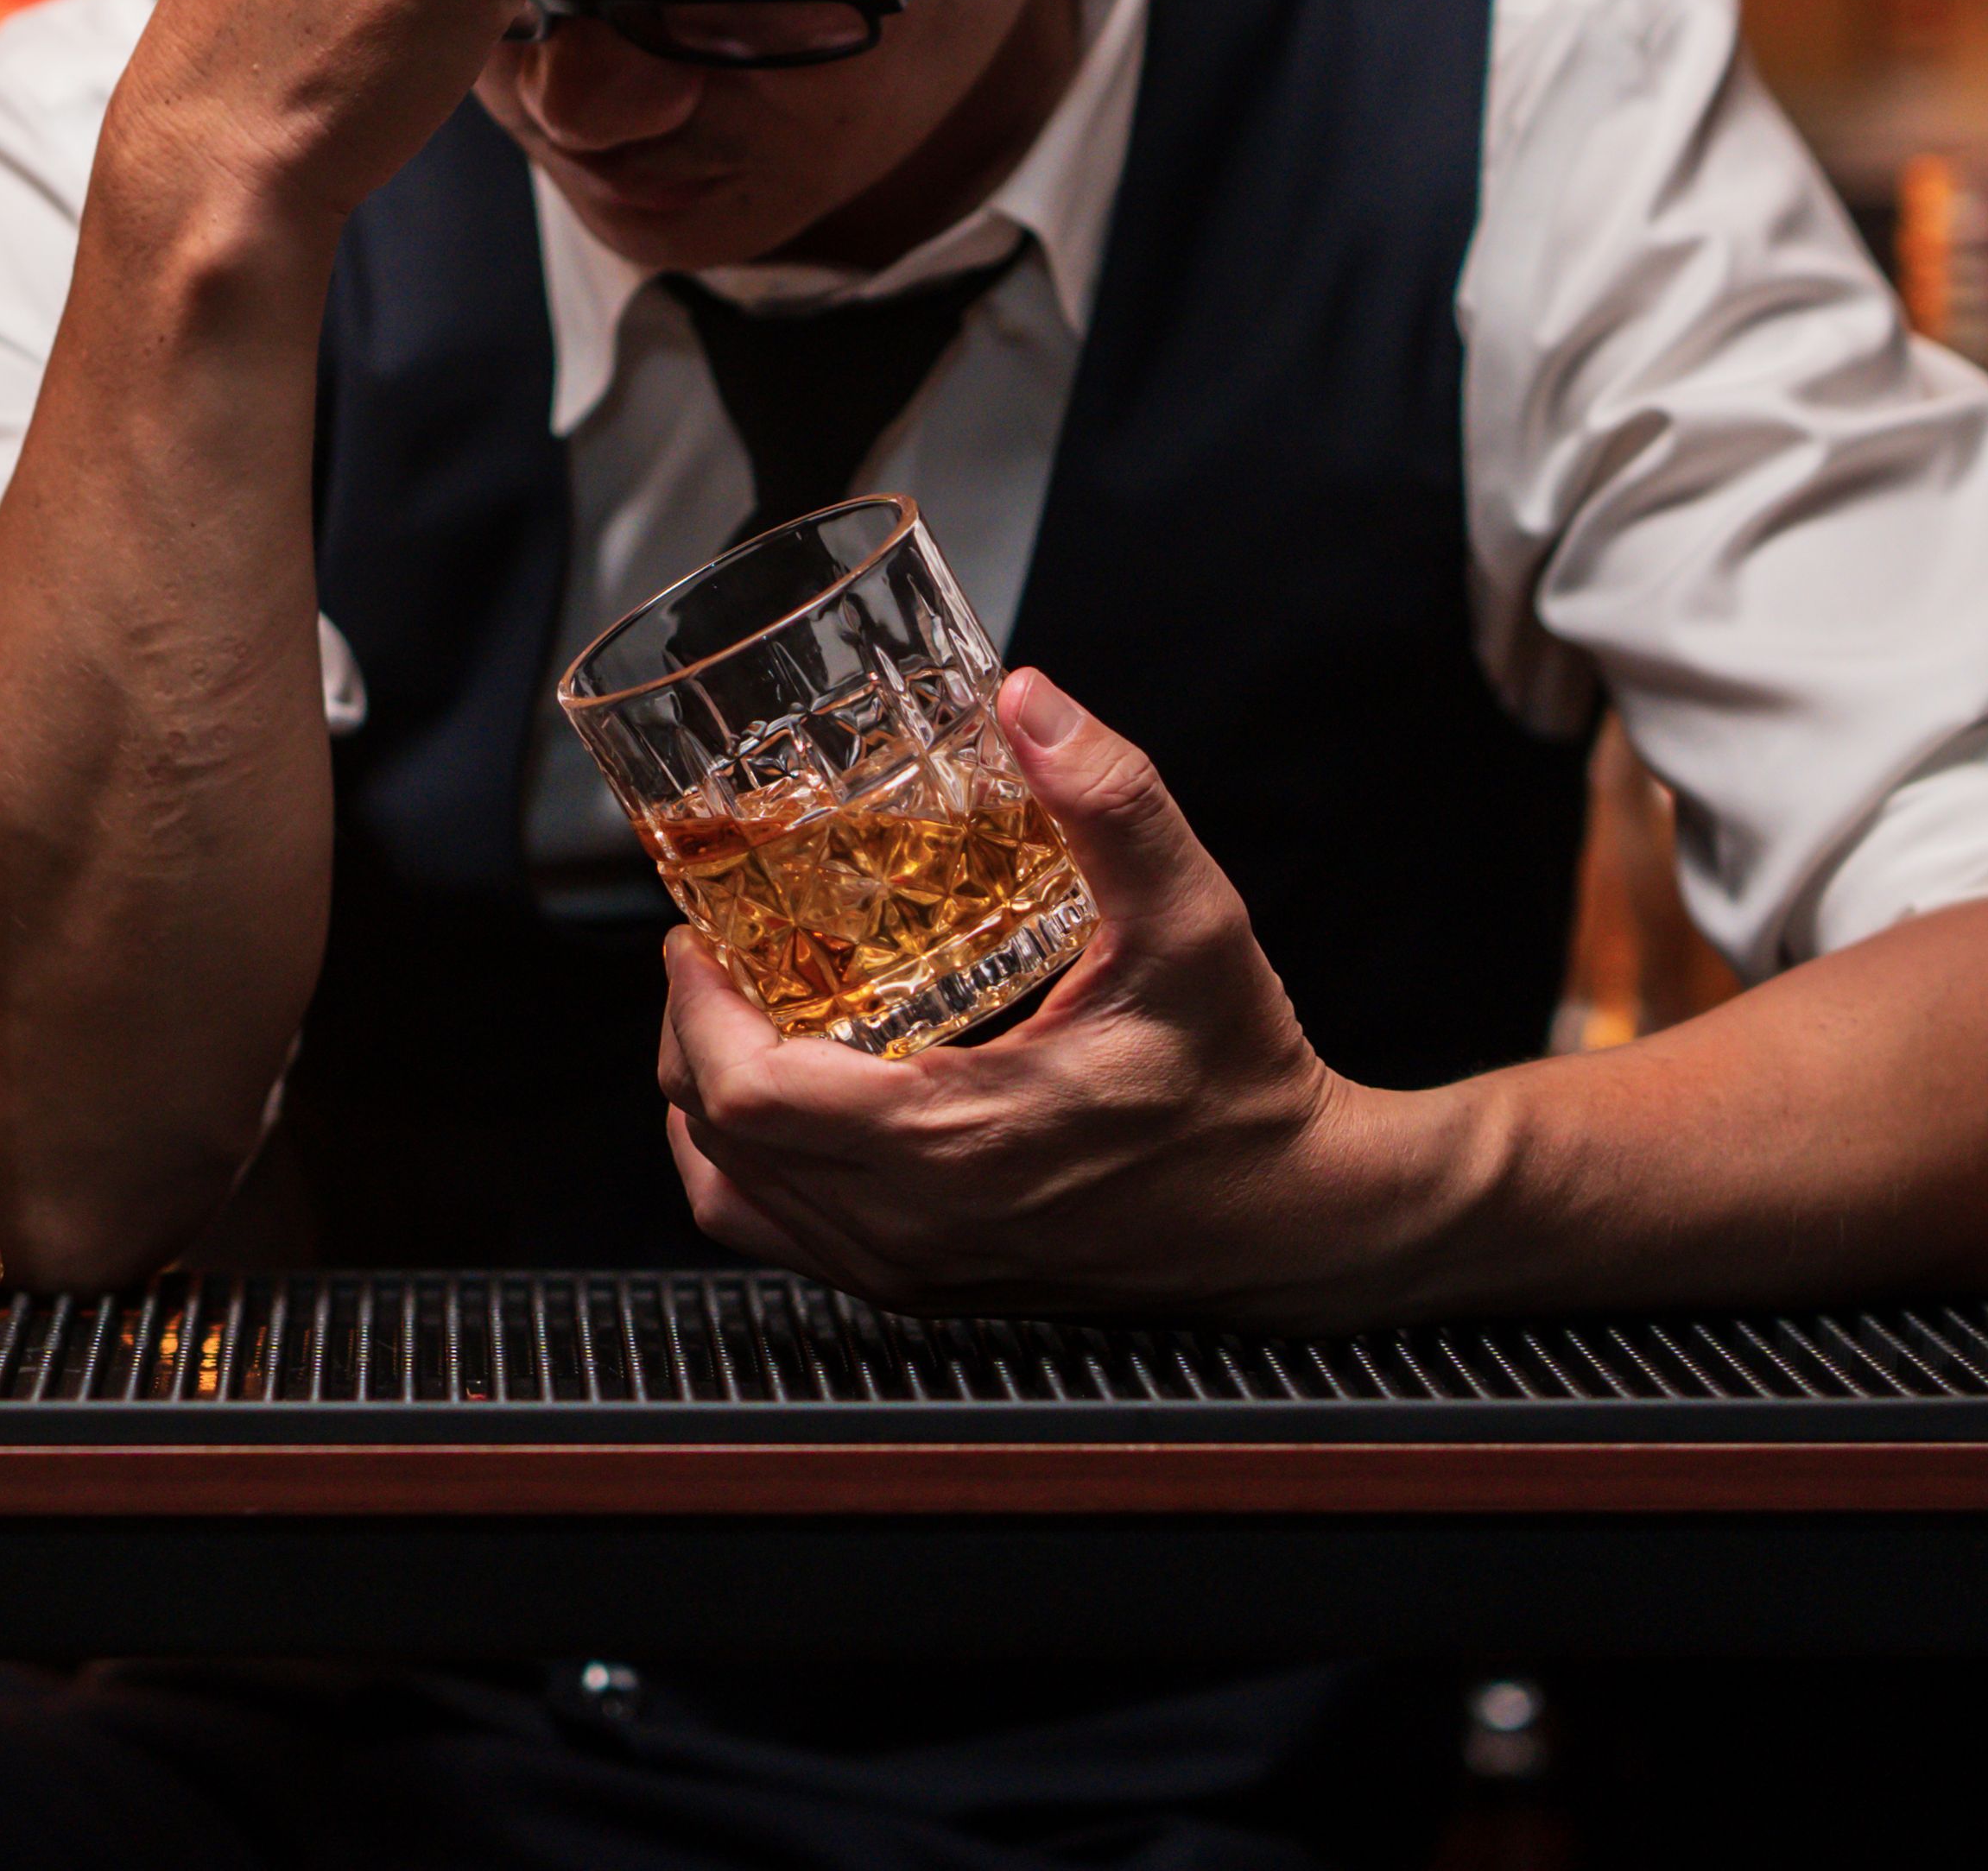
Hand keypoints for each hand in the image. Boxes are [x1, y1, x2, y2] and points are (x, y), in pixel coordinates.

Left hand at [655, 667, 1472, 1320]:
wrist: (1297, 1218)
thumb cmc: (1242, 1084)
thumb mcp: (1193, 922)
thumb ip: (1114, 804)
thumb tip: (1028, 703)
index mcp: (958, 1144)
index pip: (748, 1098)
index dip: (695, 1007)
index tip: (701, 933)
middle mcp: (916, 1226)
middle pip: (717, 1142)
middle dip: (690, 1035)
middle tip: (717, 953)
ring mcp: (912, 1269)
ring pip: (735, 1196)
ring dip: (709, 1103)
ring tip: (741, 1015)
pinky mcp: (922, 1284)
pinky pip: (782, 1232)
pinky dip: (752, 1164)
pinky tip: (788, 1096)